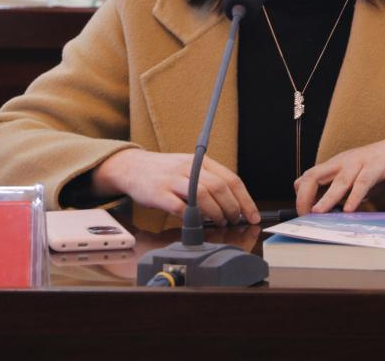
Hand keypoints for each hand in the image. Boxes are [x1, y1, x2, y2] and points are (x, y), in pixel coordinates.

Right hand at [91, 149, 260, 225]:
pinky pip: (180, 207)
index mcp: (200, 160)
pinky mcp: (159, 193)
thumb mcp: (189, 168)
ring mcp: (173, 179)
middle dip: (232, 208)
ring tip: (219, 222)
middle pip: (220, 188)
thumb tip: (234, 204)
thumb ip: (208, 181)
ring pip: (203, 196)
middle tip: (234, 221)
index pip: (231, 179)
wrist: (132, 167)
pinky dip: (192, 218)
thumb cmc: (164, 171)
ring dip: (216, 214)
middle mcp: (189, 167)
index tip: (252, 215)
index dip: (245, 200)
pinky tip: (197, 223)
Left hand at [294, 135, 384, 214]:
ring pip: (339, 181)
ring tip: (317, 212)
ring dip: (326, 198)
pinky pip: (363, 182)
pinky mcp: (376, 167)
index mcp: (334, 165)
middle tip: (304, 215)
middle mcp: (342, 162)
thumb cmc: (376, 168)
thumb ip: (341, 192)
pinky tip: (349, 209)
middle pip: (315, 176)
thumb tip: (328, 213)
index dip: (301, 195)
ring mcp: (359, 163)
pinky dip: (355, 196)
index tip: (302, 213)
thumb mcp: (353, 179)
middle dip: (305, 195)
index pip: (308, 177)